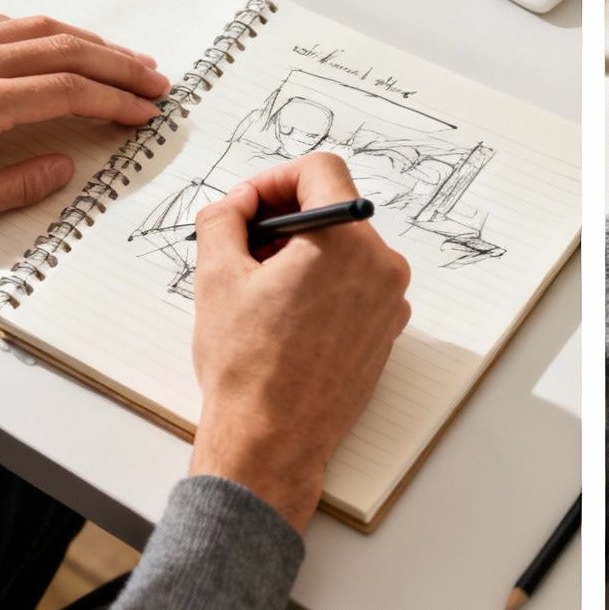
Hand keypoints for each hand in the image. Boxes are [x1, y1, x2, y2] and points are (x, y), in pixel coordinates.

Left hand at [0, 15, 169, 230]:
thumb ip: (15, 185)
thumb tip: (62, 167)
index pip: (69, 91)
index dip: (116, 100)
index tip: (144, 112)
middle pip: (65, 49)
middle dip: (118, 64)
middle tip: (154, 79)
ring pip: (35, 27)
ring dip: (87, 41)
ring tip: (120, 58)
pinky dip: (40, 30)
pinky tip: (56, 43)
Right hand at [188, 153, 410, 531]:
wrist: (273, 438)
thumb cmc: (246, 364)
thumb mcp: (217, 276)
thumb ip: (224, 218)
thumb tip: (238, 201)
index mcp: (346, 241)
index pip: (321, 172)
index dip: (276, 179)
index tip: (249, 206)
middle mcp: (382, 264)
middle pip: (334, 210)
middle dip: (284, 220)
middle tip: (242, 248)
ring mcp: (391, 298)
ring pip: (345, 248)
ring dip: (302, 253)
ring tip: (259, 287)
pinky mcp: (388, 327)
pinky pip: (357, 283)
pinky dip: (323, 282)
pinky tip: (285, 313)